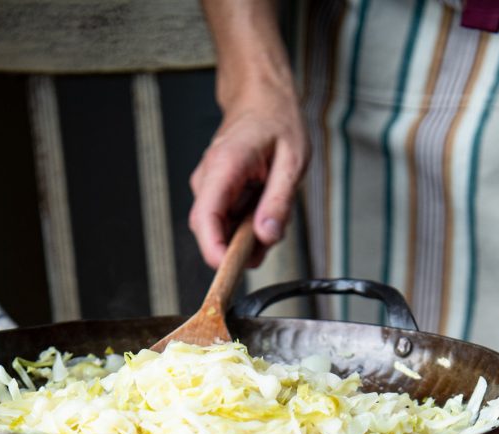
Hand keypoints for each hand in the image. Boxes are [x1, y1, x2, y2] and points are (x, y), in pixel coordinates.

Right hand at [189, 85, 309, 268]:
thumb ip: (279, 201)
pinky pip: (226, 220)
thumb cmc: (277, 121)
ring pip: (219, 228)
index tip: (232, 271)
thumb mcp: (293, 160)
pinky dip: (246, 225)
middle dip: (238, 247)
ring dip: (245, 235)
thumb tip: (266, 237)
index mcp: (224, 167)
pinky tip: (264, 207)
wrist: (262, 98)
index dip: (214, 251)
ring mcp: (208, 186)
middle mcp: (208, 179)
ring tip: (273, 211)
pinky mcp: (215, 193)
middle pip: (209, 230)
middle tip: (272, 235)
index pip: (205, 219)